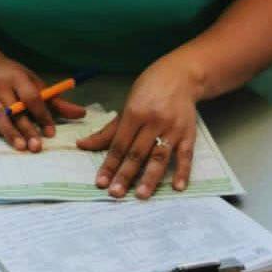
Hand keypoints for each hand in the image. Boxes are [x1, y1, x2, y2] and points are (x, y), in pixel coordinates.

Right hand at [0, 52, 84, 152]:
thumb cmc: (14, 77)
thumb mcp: (34, 83)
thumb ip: (56, 101)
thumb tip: (81, 113)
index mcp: (17, 77)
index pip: (31, 97)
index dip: (42, 115)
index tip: (51, 132)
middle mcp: (0, 86)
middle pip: (13, 110)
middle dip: (26, 129)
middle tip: (37, 147)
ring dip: (9, 133)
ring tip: (21, 147)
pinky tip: (2, 139)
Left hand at [76, 56, 199, 198]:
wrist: (180, 76)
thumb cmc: (148, 90)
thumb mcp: (126, 105)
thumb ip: (108, 130)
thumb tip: (82, 145)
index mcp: (134, 113)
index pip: (119, 144)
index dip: (109, 164)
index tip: (100, 182)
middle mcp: (153, 122)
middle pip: (137, 152)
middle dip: (125, 174)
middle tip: (115, 194)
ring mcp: (172, 129)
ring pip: (160, 156)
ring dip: (150, 177)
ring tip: (141, 195)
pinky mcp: (189, 134)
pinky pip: (186, 155)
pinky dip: (182, 171)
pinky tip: (177, 187)